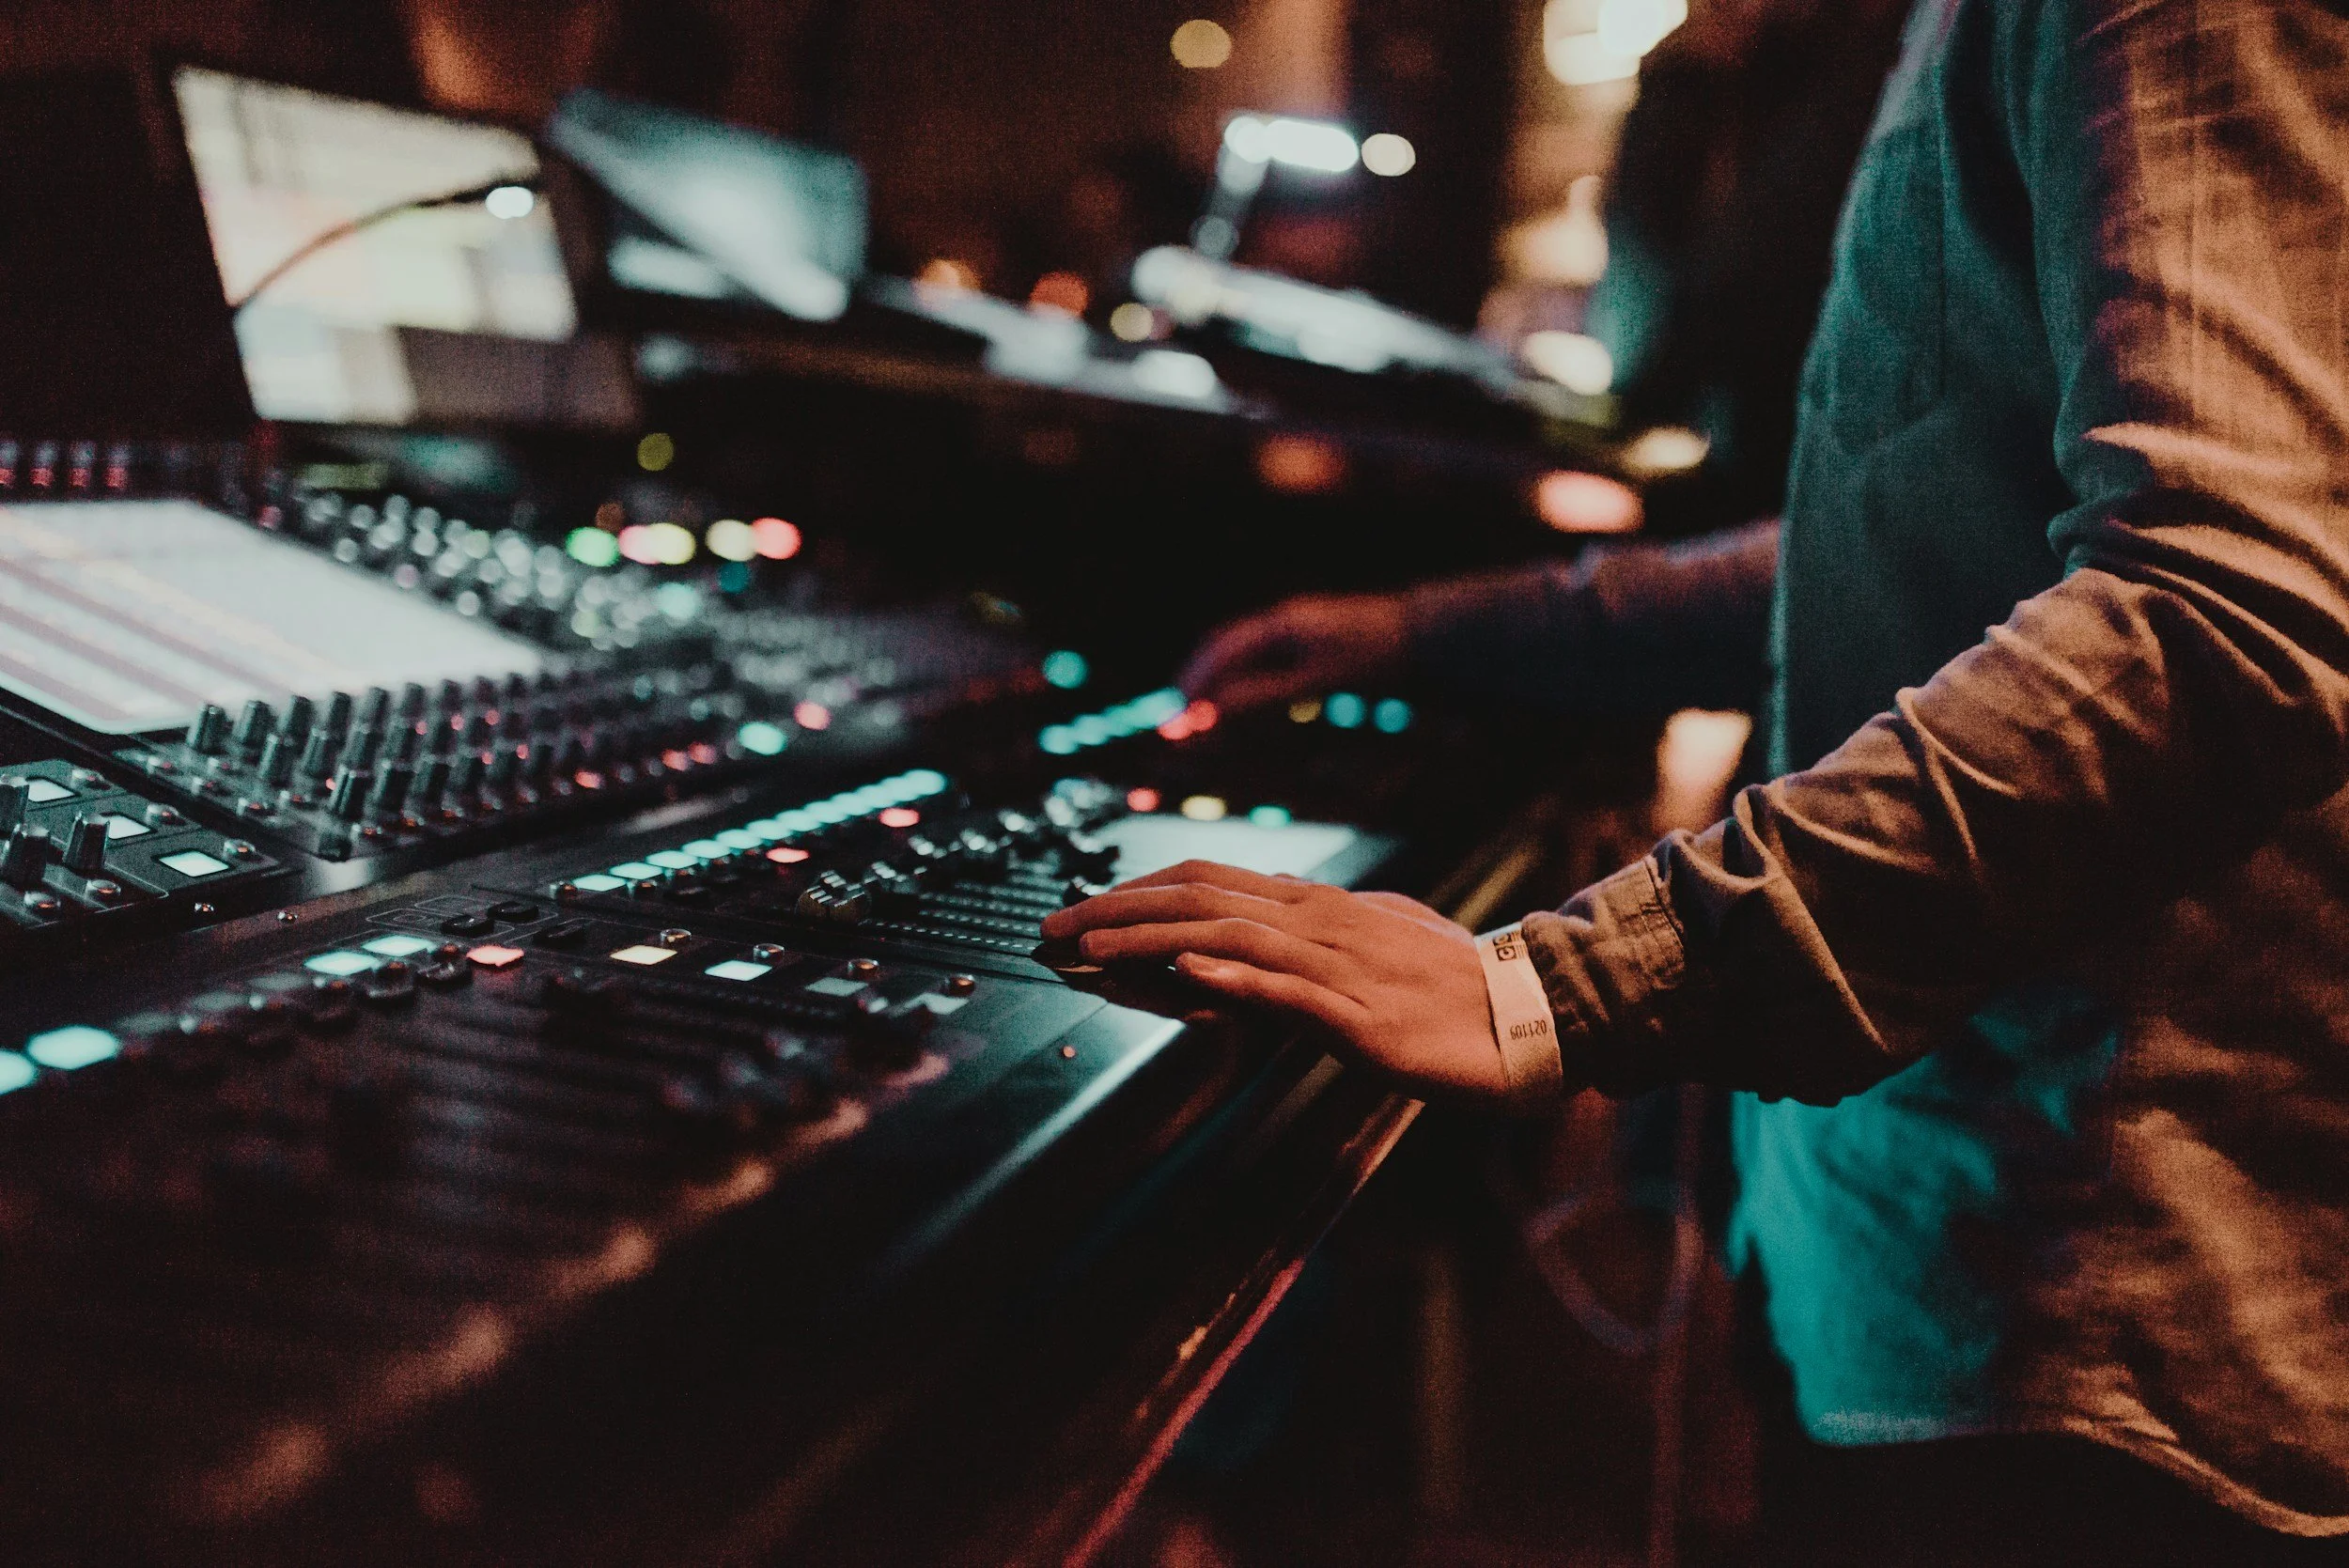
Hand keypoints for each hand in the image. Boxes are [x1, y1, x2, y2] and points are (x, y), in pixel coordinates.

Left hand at [1039, 860, 1507, 1098]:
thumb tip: (1245, 953)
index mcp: (1321, 906)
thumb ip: (1312, 944)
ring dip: (1151, 940)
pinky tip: (1188, 977)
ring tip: (1092, 947)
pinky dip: (1234, 980)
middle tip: (1055, 927)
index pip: (1212, 881)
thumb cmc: (1455, 988)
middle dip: (1120, 910)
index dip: (1140, 891)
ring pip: (1229, 937)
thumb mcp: (1376, 946)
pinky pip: (1287, 992)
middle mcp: (1322, 922)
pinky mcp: (1362, 1019)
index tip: (1085, 908)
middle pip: (1203, 897)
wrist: (1532, 1019)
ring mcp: (1340, 967)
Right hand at [1178, 593, 1409, 713]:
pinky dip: (1246, 676)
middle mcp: (1283, 621)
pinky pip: (1266, 655)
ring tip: (1201, 707)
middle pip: (1225, 647)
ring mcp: (1300, 627)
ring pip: (1244, 650)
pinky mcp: (1316, 639)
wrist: (1425, 634)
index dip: (1195, 686)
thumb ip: (1261, 694)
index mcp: (1278, 626)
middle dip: (1197, 680)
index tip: (1177, 717)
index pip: (1221, 654)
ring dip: (1220, 678)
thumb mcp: (1314, 680)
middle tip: (1177, 713)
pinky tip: (1247, 694)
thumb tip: (1214, 711)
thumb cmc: (1373, 655)